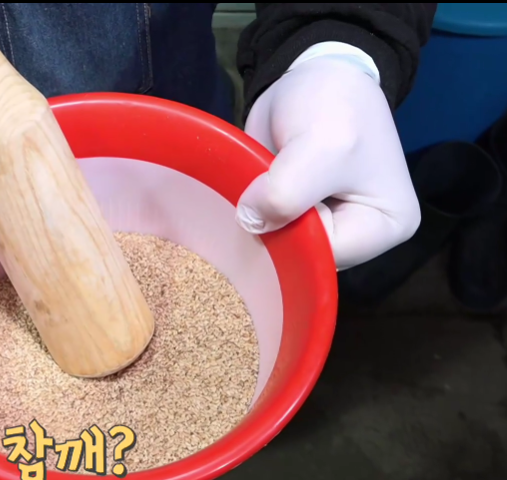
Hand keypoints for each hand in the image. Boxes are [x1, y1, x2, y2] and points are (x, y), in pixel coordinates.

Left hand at [237, 49, 420, 270]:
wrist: (312, 72)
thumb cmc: (334, 107)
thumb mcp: (321, 147)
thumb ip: (287, 193)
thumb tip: (250, 222)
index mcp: (386, 228)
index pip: (329, 257)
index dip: (294, 234)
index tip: (277, 196)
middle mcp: (359, 237)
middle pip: (304, 257)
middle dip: (273, 231)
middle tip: (254, 195)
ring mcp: (326, 227)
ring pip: (279, 246)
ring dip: (257, 221)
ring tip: (250, 188)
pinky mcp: (296, 214)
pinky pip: (265, 230)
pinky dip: (249, 213)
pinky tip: (241, 193)